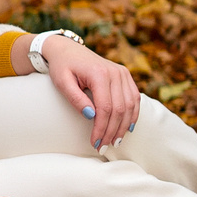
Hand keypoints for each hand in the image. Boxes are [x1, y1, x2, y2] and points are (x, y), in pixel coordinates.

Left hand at [39, 34, 141, 151]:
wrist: (67, 49)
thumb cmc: (62, 67)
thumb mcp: (62, 82)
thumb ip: (75, 98)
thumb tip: (90, 116)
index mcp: (99, 73)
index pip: (105, 107)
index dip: (102, 128)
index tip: (95, 143)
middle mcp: (115, 72)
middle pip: (119, 109)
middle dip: (112, 131)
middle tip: (103, 147)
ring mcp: (122, 73)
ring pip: (130, 105)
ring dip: (124, 126)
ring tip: (115, 142)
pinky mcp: (125, 75)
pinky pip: (134, 98)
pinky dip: (132, 114)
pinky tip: (127, 128)